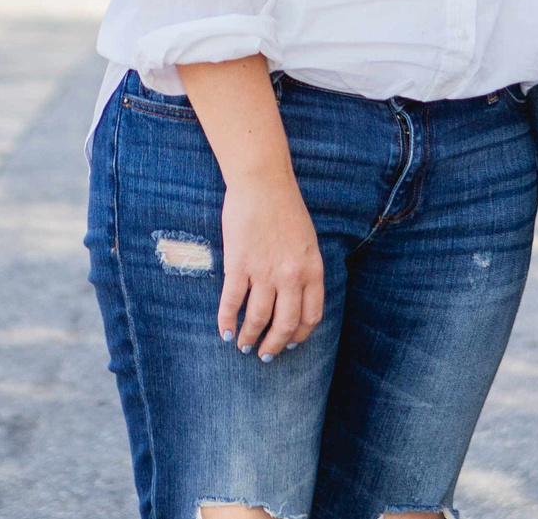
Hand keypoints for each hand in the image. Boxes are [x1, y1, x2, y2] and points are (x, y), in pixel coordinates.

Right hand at [217, 172, 323, 359]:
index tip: (289, 343)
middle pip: (285, 325)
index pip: (311, 316)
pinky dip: (226, 322)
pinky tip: (224, 332)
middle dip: (273, 346)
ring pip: (258, 319)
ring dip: (249, 338)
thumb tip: (295, 298)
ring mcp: (264, 271)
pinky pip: (232, 302)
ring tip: (242, 346)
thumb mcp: (308, 241)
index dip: (299, 336)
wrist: (263, 182)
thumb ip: (305, 269)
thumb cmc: (285, 207)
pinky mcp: (239, 265)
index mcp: (312, 269)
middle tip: (264, 355)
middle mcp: (291, 276)